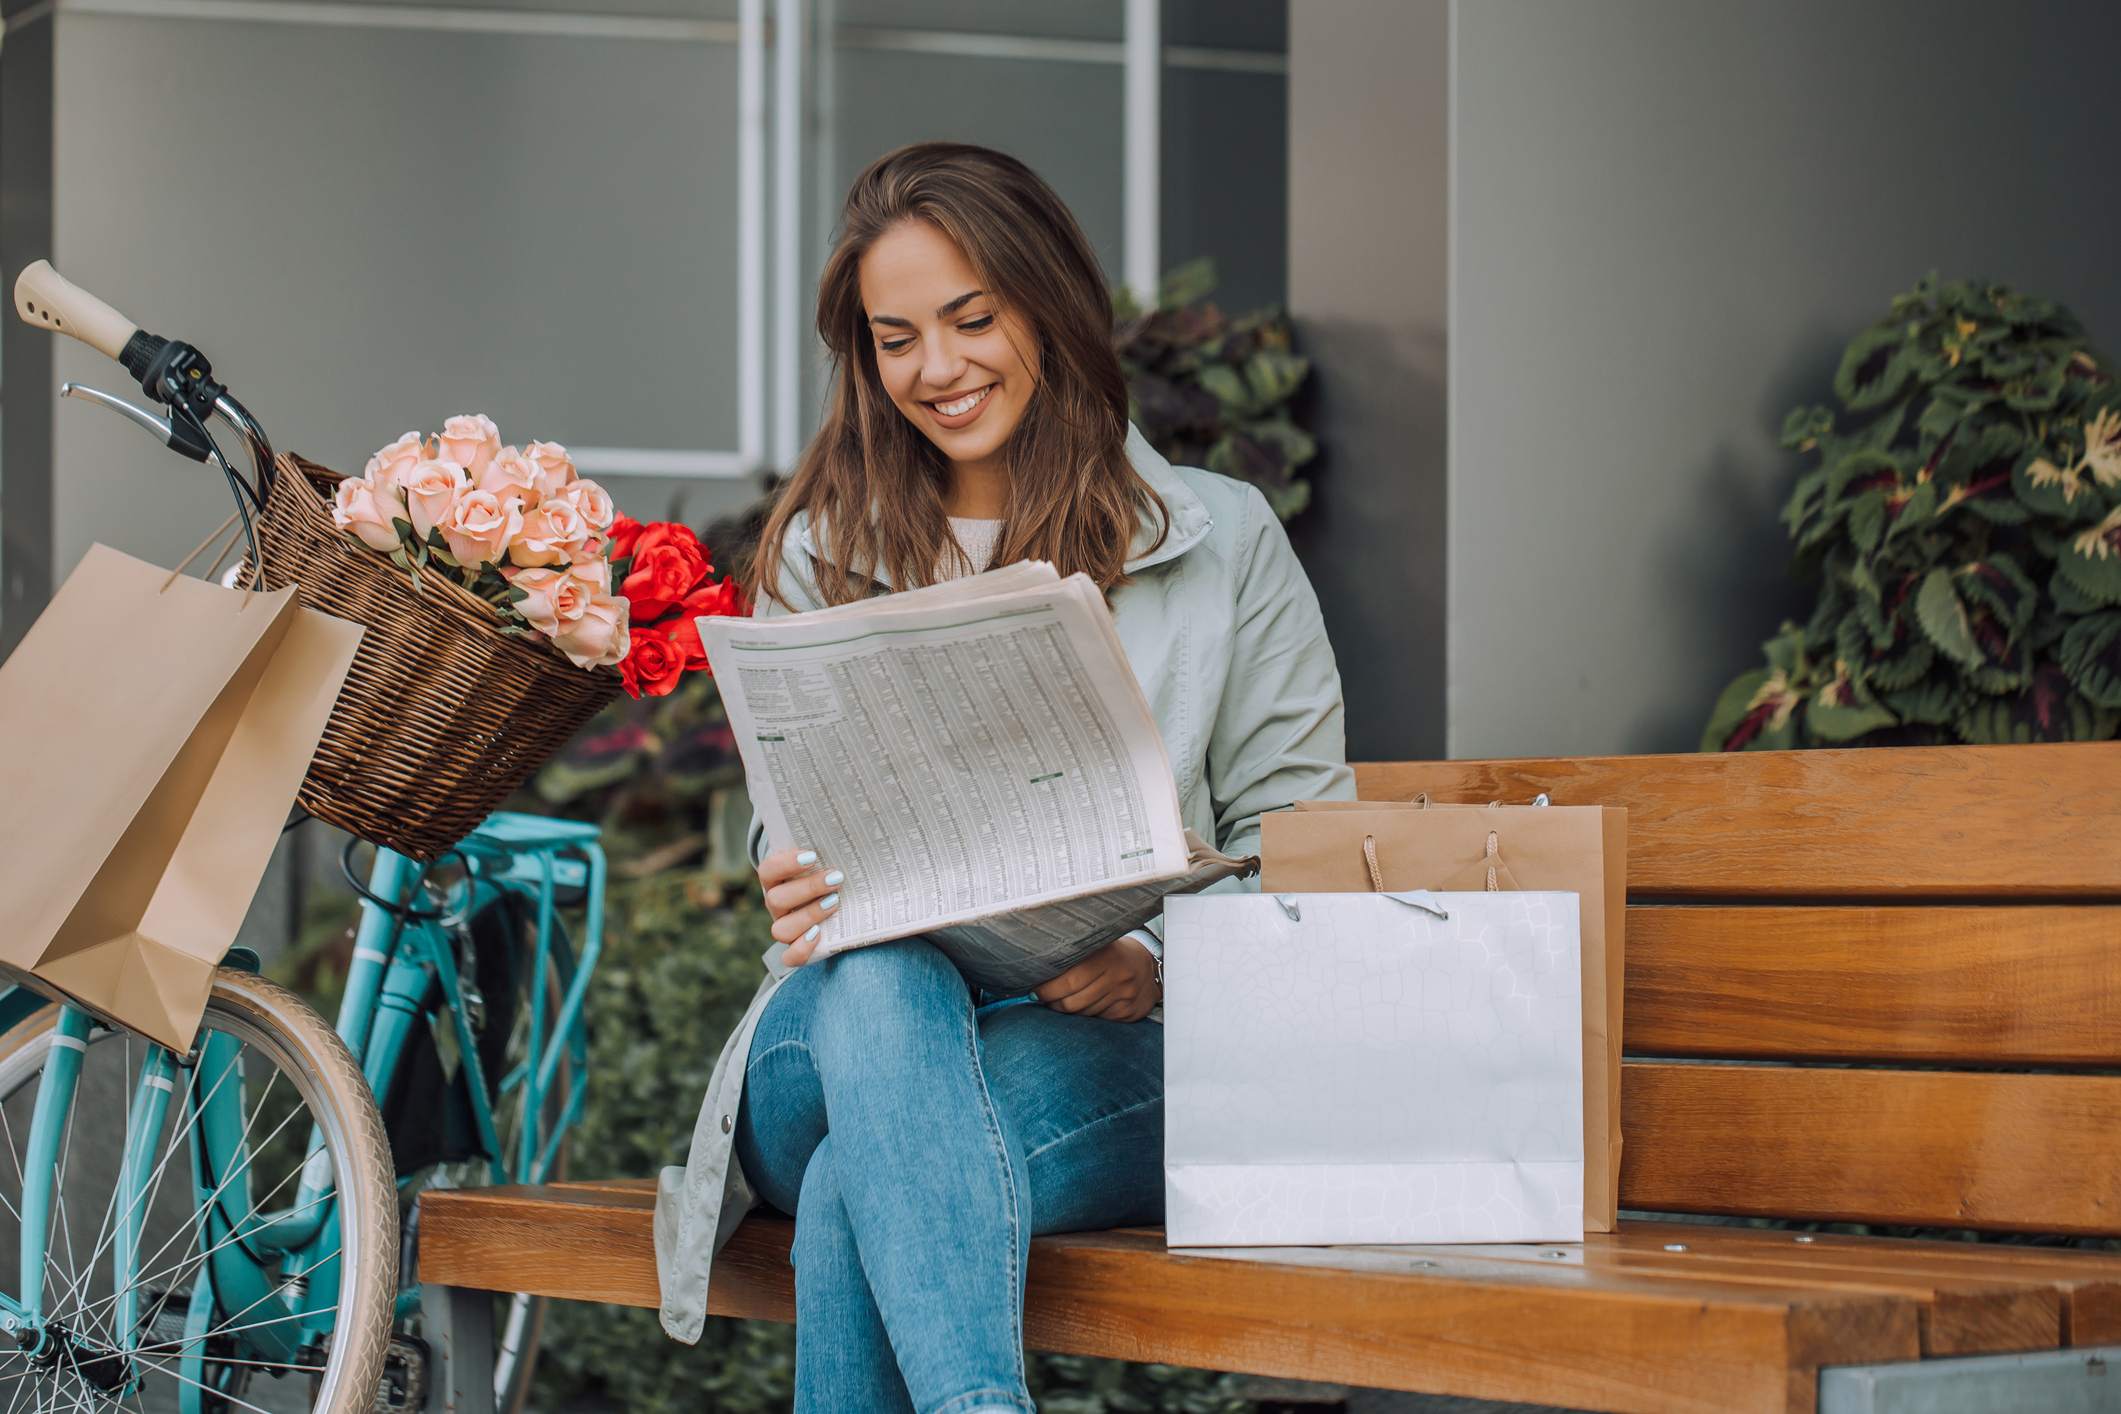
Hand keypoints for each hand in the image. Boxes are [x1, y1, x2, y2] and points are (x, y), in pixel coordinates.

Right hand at [758, 848, 843, 966]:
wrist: (847, 898)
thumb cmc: (839, 870)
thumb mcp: (836, 854)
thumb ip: (837, 840)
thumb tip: (864, 813)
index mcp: (779, 878)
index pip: (768, 870)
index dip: (785, 864)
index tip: (811, 855)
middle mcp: (778, 903)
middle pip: (776, 899)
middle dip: (807, 888)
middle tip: (836, 879)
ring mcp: (785, 926)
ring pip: (781, 929)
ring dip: (807, 916)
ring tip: (835, 903)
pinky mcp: (796, 948)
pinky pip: (789, 957)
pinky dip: (801, 949)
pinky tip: (819, 936)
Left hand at [1034, 937, 1159, 1021]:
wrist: (1149, 966)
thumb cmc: (1114, 954)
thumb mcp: (1098, 946)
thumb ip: (1074, 956)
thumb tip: (1038, 973)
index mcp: (1108, 956)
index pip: (1070, 980)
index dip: (1048, 990)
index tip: (1035, 991)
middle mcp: (1119, 977)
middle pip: (1074, 1002)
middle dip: (1053, 1003)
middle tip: (1043, 999)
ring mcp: (1125, 997)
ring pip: (1084, 1014)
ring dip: (1067, 1011)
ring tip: (1060, 1001)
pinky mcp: (1128, 1012)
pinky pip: (1098, 1020)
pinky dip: (1087, 1015)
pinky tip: (1085, 1005)